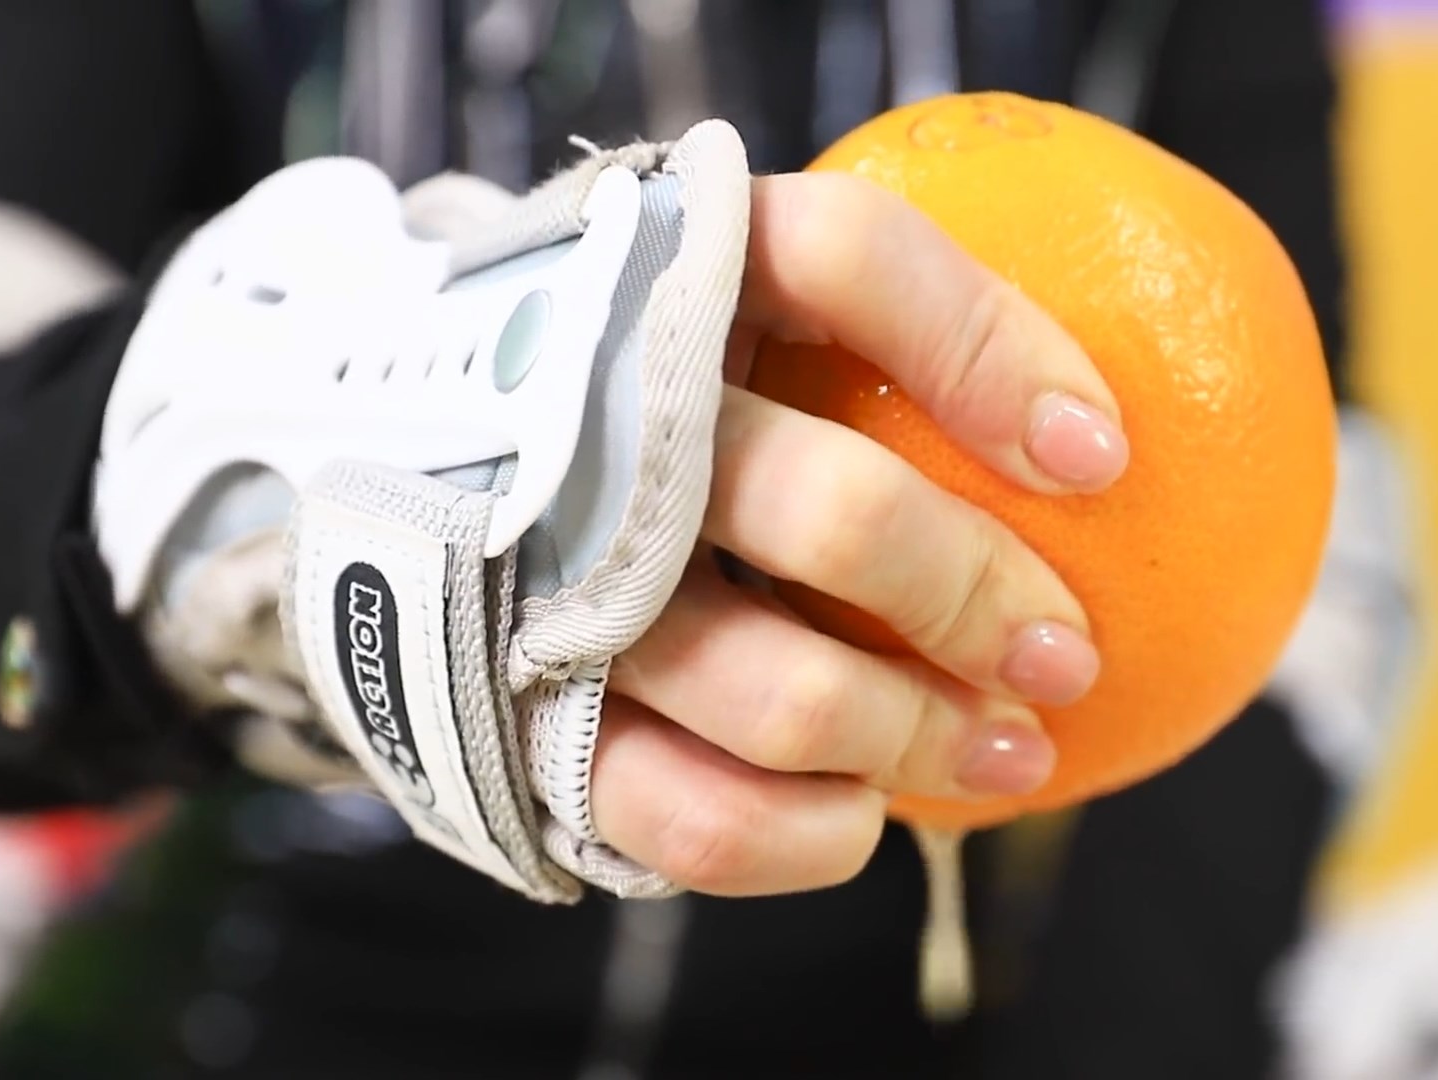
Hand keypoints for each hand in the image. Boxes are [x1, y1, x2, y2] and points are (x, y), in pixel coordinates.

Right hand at [583, 173, 1129, 895]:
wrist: (339, 450)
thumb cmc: (600, 382)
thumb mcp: (696, 296)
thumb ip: (842, 325)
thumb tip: (1077, 436)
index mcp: (653, 270)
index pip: (844, 258)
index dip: (989, 348)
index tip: (1098, 456)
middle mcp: (591, 416)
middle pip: (831, 510)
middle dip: (976, 594)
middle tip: (1063, 652)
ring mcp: (546, 577)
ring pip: (778, 688)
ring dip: (922, 735)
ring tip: (1012, 754)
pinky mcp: (512, 715)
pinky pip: (689, 818)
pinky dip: (805, 834)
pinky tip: (867, 814)